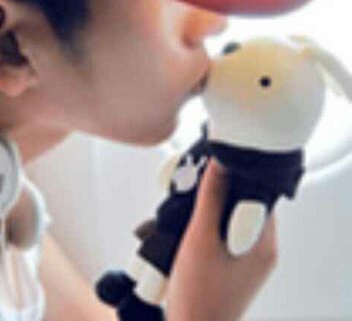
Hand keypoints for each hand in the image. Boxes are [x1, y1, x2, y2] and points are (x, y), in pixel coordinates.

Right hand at [166, 159, 276, 320]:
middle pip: (247, 205)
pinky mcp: (233, 266)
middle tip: (199, 180)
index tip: (219, 164)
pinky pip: (225, 233)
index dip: (240, 177)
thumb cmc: (198, 292)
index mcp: (263, 244)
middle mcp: (261, 251)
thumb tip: (221, 162)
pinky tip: (190, 221)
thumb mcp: (200, 237)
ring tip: (190, 200)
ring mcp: (247, 260)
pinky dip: (210, 223)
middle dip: (223, 190)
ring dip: (213, 207)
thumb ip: (211, 197)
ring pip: (233, 219)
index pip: (260, 195)